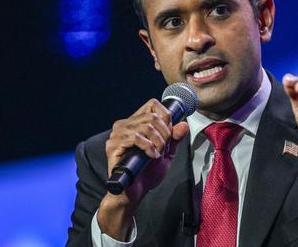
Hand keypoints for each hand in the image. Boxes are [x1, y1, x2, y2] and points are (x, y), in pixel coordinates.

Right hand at [98, 98, 188, 239]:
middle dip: (165, 133)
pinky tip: (152, 156)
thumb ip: (174, 138)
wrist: (135, 193)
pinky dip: (149, 147)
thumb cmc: (146, 173)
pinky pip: (135, 138)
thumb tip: (184, 124)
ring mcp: (116, 135)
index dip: (166, 116)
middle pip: (152, 116)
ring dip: (158, 141)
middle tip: (164, 147)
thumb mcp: (166, 153)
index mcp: (135, 123)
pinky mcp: (112, 146)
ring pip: (145, 126)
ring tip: (158, 153)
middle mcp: (124, 125)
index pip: (152, 104)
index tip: (170, 133)